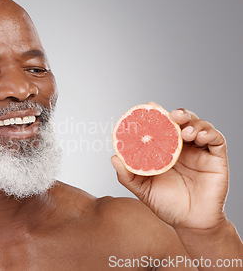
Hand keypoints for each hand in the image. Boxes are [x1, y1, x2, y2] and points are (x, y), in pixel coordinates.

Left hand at [111, 105, 228, 230]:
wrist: (190, 223)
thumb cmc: (167, 205)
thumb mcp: (143, 189)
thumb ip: (128, 175)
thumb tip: (113, 158)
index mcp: (165, 150)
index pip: (162, 127)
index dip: (157, 115)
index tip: (149, 106)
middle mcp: (183, 147)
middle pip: (182, 121)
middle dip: (176, 114)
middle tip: (169, 115)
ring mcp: (200, 151)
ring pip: (199, 126)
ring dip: (192, 122)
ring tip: (184, 131)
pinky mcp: (216, 158)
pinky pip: (217, 140)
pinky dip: (209, 132)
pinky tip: (199, 136)